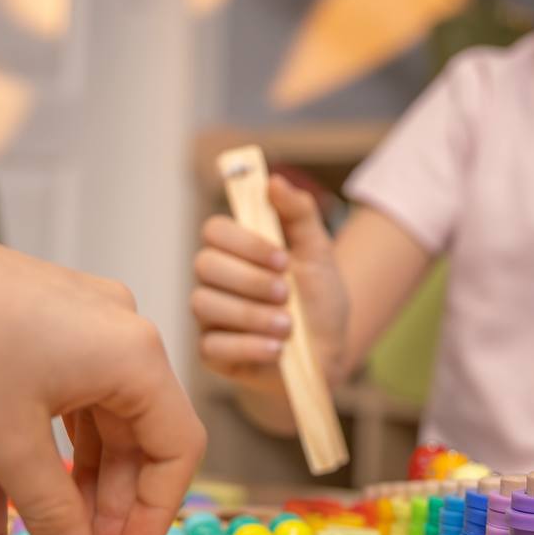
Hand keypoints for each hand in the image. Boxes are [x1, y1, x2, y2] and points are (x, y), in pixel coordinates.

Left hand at [0, 229, 205, 534]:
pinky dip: (70, 434)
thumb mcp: (6, 443)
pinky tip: (40, 469)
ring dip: (94, 471)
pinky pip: (83, 383)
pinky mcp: (55, 308)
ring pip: (112, 408)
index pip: (178, 448)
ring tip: (60, 522)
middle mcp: (125, 326)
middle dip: (120, 498)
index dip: (156, 513)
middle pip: (147, 428)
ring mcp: (90, 312)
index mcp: (134, 354)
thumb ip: (54, 512)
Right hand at [192, 174, 349, 389]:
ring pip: (204, 304)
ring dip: (251, 314)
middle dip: (249, 280)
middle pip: (205, 265)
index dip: (245, 242)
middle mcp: (214, 280)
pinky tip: (277, 348)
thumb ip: (299, 213)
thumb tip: (274, 181)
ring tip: (288, 325)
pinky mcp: (212, 354)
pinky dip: (248, 346)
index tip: (282, 258)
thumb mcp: (319, 252)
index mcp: (235, 250)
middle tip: (286, 293)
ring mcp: (210, 317)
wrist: (329, 350)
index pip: (214, 230)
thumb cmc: (319, 298)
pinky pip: (212, 347)